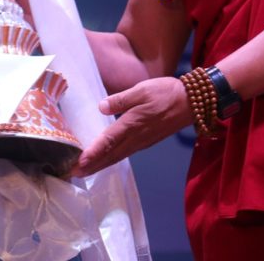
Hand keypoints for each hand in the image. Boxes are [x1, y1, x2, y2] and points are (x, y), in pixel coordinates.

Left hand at [73, 76, 191, 176]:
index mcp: (132, 124)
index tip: (79, 162)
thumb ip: (120, 100)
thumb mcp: (141, 90)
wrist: (191, 102)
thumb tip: (101, 107)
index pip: (108, 141)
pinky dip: (112, 160)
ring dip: (100, 165)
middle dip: (92, 165)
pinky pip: (125, 154)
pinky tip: (107, 159)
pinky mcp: (147, 141)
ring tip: (85, 171)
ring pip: (117, 157)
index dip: (93, 153)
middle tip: (73, 174)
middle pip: (110, 155)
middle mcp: (136, 137)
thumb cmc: (165, 93)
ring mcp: (142, 142)